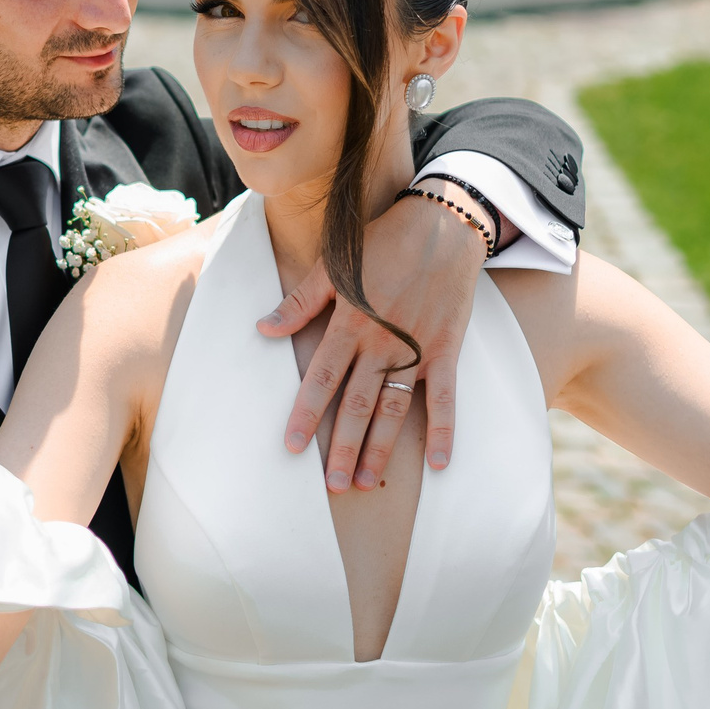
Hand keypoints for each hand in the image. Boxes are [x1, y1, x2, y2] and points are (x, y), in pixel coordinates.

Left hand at [261, 187, 487, 489]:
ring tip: (366, 481)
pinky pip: (446, 397)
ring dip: (380, 448)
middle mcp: (382, 343)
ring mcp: (417, 349)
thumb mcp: (333, 265)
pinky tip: (440, 464)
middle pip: (358, 404)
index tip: (292, 447)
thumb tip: (262, 329)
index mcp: (350, 323)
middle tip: (332, 485)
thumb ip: (299, 302)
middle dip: (342, 446)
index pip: (322, 378)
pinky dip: (445, 430)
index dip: (306, 413)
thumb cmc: (381, 242)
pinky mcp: (447, 350)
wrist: (441, 223)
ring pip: (395, 409)